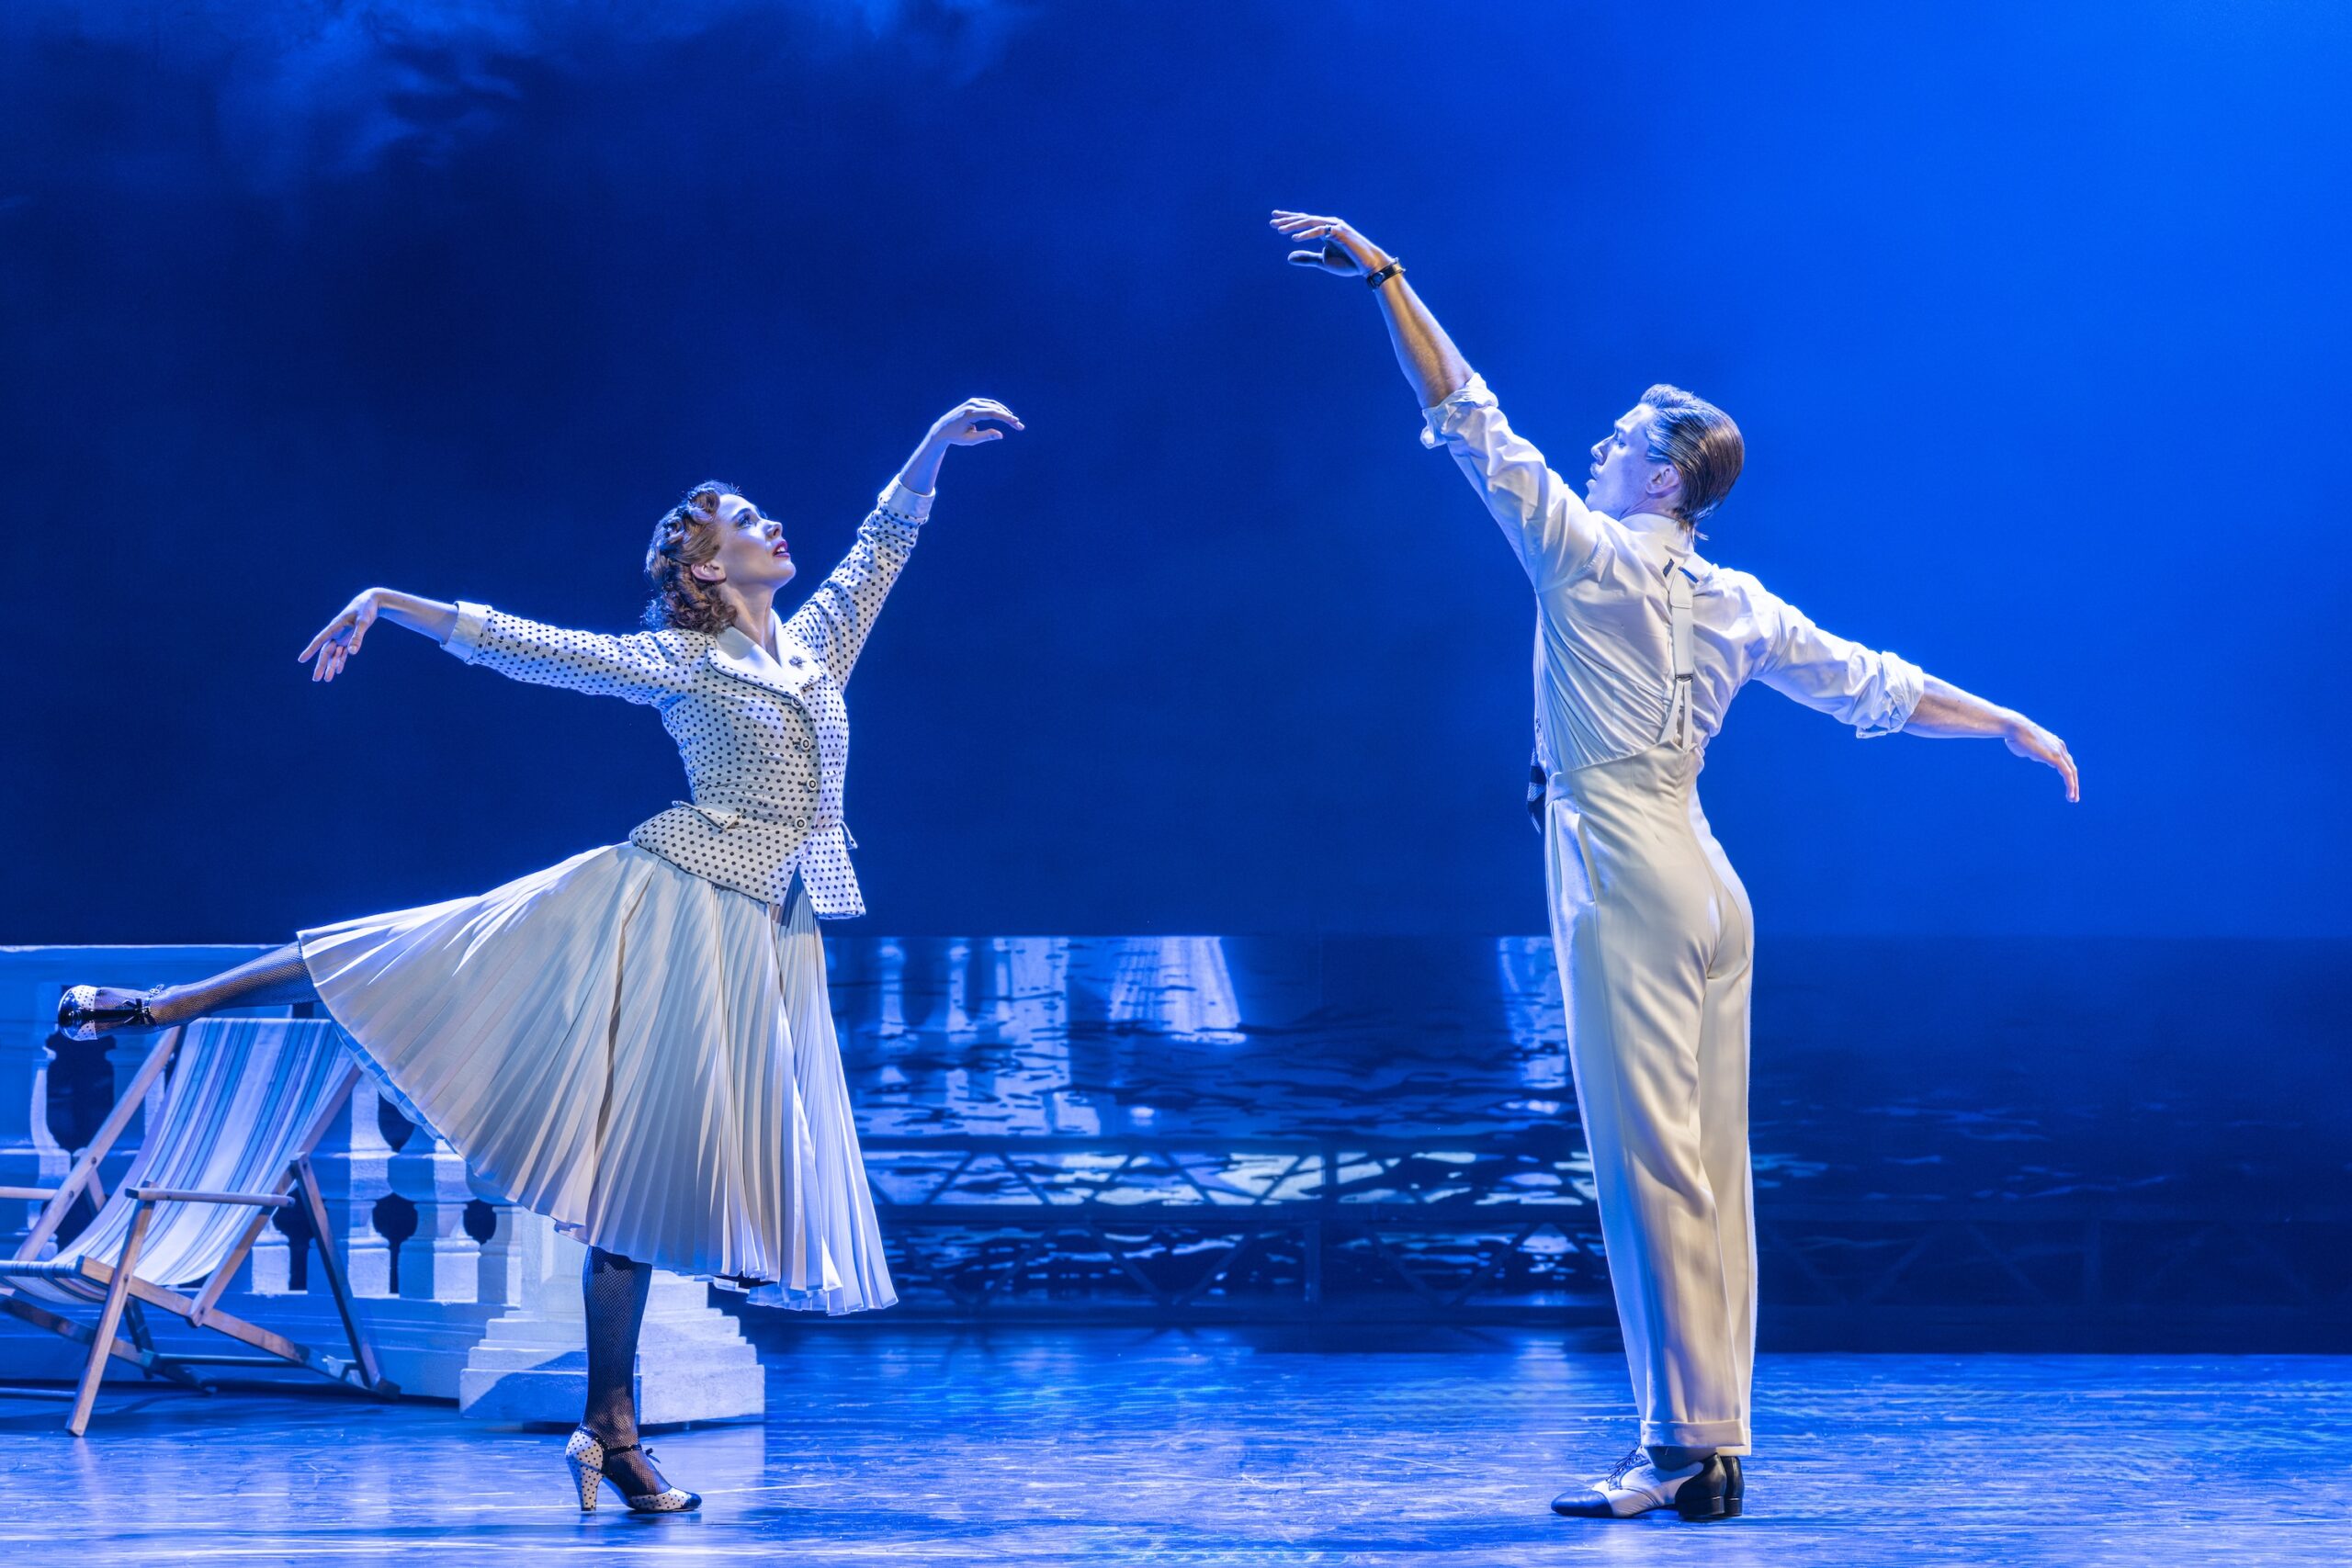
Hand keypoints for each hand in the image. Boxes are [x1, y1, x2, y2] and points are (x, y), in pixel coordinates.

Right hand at [299, 588, 384, 682]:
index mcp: (334, 627)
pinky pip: (342, 653)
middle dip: (321, 665)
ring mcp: (341, 637)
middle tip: (316, 679)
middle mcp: (336, 633)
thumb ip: (357, 636)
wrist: (371, 602)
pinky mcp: (348, 639)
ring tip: (327, 680)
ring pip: (333, 654)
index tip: (301, 660)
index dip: (310, 650)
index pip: (320, 641)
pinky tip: (338, 671)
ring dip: (330, 666)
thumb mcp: (363, 622)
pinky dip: (340, 661)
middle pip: (326, 652)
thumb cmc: (365, 610)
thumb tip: (352, 653)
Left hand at [925, 397, 1023, 448]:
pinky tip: (1005, 415)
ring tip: (1014, 422)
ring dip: (1005, 412)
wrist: (942, 429)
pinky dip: (998, 409)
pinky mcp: (973, 402)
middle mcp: (971, 405)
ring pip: (993, 405)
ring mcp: (972, 402)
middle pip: (995, 409)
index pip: (992, 413)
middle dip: (1008, 417)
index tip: (1016, 423)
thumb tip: (1000, 434)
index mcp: (970, 414)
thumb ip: (985, 437)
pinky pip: (989, 404)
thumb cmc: (956, 437)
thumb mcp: (970, 440)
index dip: (1005, 418)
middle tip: (1019, 426)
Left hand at [1270, 210, 1387, 276]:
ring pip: (1310, 222)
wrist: (1368, 266)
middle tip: (1272, 221)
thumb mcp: (1323, 261)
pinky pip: (1320, 231)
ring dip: (1294, 225)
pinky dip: (1307, 234)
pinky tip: (1294, 238)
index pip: (1304, 222)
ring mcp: (1335, 226)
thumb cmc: (1348, 263)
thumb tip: (1288, 257)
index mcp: (1325, 228)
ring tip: (1279, 230)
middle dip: (1288, 220)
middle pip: (1305, 219)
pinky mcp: (1340, 232)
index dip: (1289, 220)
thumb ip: (1307, 258)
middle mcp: (1329, 223)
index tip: (1274, 220)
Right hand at [2004, 717, 2079, 802]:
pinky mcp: (2055, 757)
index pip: (2066, 762)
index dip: (2068, 775)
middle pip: (2072, 768)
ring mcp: (2059, 751)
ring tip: (2073, 799)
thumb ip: (2032, 751)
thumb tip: (2030, 754)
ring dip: (2074, 786)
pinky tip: (2070, 794)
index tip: (2067, 785)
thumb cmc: (2016, 736)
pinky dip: (2070, 785)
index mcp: (2055, 744)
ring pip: (2072, 772)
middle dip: (2074, 783)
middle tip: (2074, 796)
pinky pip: (2067, 774)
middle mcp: (2060, 747)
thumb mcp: (2027, 747)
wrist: (2015, 728)